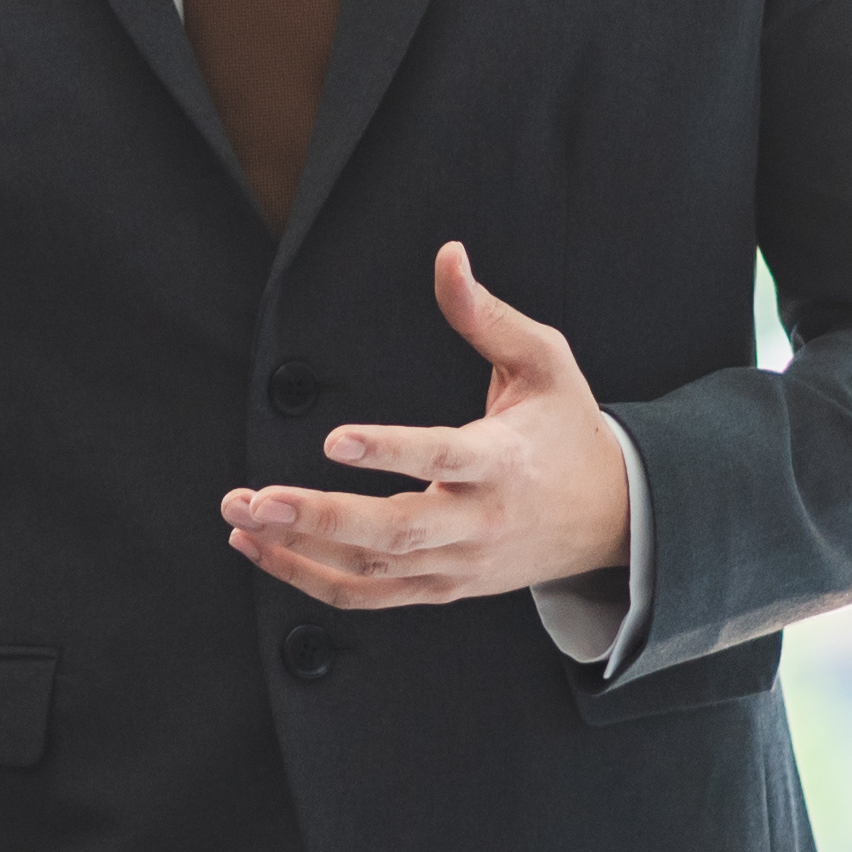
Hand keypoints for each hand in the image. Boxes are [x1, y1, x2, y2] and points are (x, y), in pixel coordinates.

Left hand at [221, 243, 631, 612]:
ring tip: (241, 516)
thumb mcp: (545, 362)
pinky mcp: (443, 588)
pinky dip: (310, 579)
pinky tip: (261, 549)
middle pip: (395, 532)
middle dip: (320, 517)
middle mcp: (479, 521)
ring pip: (372, 571)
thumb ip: (486, 315)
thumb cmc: (567, 431)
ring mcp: (459, 564)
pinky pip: (369, 595)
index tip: (336, 438)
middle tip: (257, 497)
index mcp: (505, 461)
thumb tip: (448, 256)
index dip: (391, 452)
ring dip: (298, 549)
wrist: (611, 519)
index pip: (444, 457)